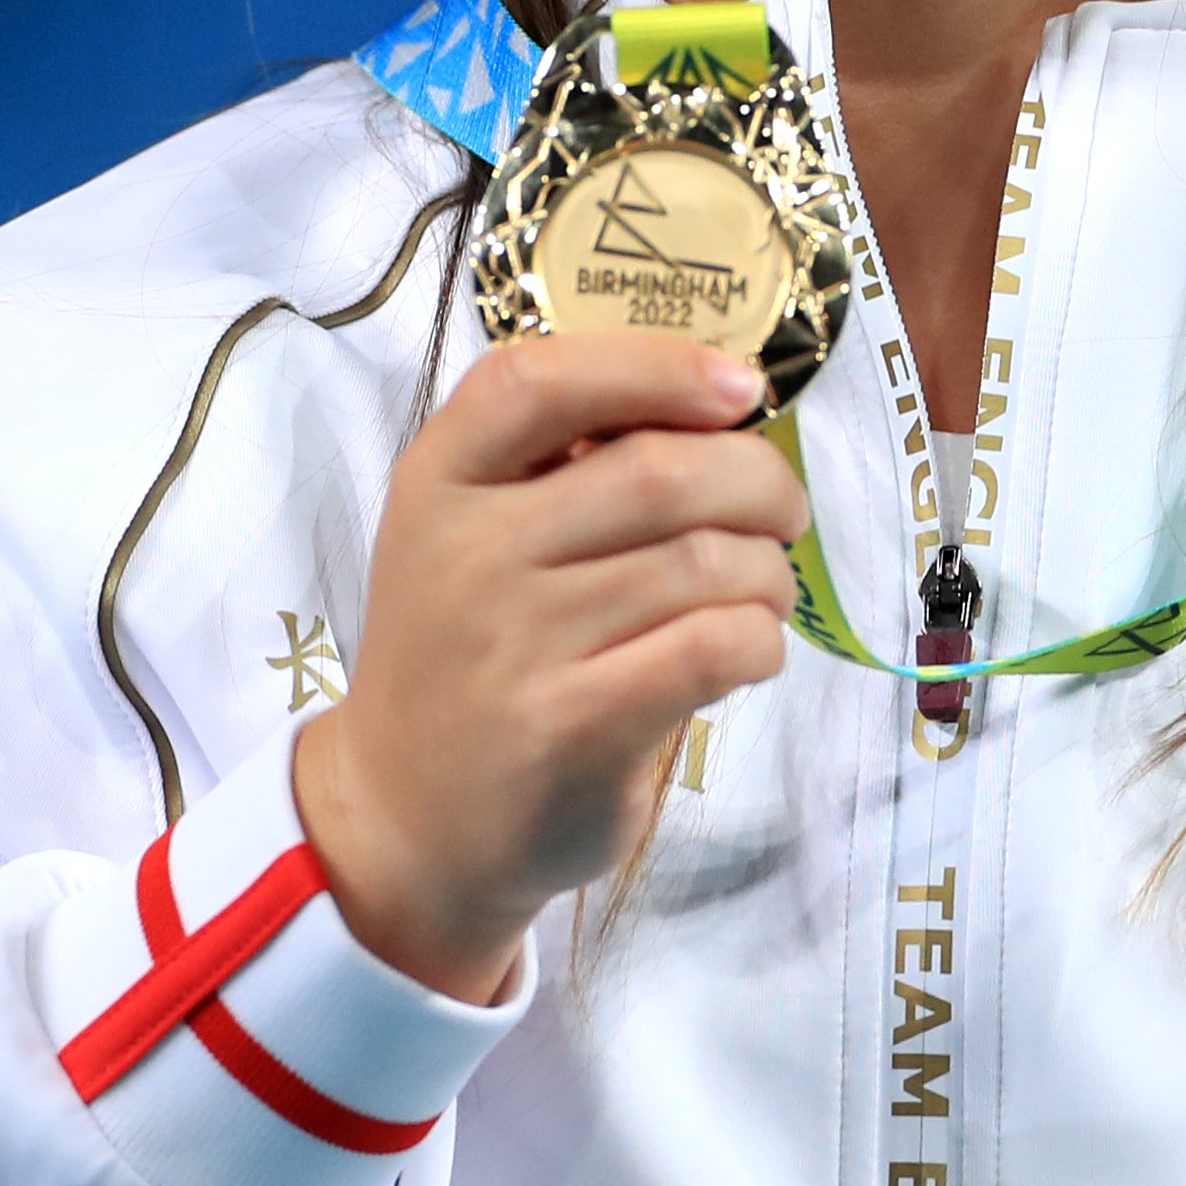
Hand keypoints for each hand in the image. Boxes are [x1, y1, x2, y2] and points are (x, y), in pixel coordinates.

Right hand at [292, 334, 810, 1000]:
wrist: (403, 819)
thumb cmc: (467, 657)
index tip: (739, 387)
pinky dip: (760, 639)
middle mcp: (467, 552)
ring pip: (705, 562)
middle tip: (782, 512)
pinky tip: (749, 650)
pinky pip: (712, 646)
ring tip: (764, 592)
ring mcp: (515, 643)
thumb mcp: (466, 536)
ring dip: (769, 573)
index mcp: (439, 481)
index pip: (541, 380)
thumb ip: (556, 465)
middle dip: (760, 482)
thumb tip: (721, 402)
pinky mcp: (571, 726)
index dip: (657, 366)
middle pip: (660, 471)